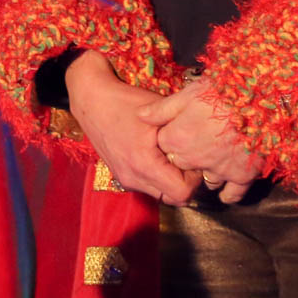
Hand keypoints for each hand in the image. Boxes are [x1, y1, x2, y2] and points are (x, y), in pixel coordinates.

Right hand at [64, 52, 200, 204]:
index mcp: (144, 164)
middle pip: (173, 199)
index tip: (192, 158)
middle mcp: (133, 178)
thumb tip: (204, 145)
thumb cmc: (126, 102)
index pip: (183, 193)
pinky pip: (148, 186)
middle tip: (185, 158)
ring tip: (171, 155)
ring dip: (171, 181)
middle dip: (185, 182)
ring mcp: (125, 179)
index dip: (194, 178)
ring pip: (161, 195)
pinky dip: (158, 178)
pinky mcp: (121, 176)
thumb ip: (181, 131)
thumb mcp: (158, 111)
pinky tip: (157, 155)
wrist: (92, 99)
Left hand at [138, 81, 262, 202]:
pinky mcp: (241, 175)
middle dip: (187, 160)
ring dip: (206, 174)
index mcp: (176, 138)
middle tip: (197, 146)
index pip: (163, 146)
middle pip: (182, 166)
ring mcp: (217, 169)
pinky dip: (229, 194)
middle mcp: (193, 159)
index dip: (171, 138)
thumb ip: (162, 109)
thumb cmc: (220, 93)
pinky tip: (226, 191)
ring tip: (211, 165)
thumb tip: (140, 116)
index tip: (179, 131)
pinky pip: (231, 193)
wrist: (258, 101)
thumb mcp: (187, 94)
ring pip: (205, 180)